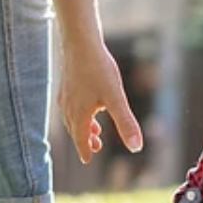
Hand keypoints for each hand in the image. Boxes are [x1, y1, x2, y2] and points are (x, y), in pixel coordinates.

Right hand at [57, 35, 142, 164]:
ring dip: (82, 127)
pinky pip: (70, 105)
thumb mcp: (116, 98)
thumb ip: (126, 123)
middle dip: (84, 140)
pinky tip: (88, 105)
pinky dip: (78, 113)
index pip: (80, 139)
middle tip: (95, 148)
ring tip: (95, 130)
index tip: (87, 160)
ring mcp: (66, 95)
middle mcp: (68, 107)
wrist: (81, 43)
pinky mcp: (67, 83)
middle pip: (75, 130)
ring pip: (72, 118)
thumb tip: (136, 148)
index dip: (84, 150)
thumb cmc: (99, 70)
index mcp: (79, 114)